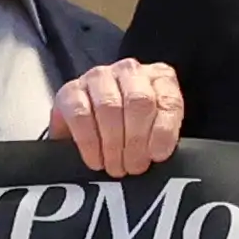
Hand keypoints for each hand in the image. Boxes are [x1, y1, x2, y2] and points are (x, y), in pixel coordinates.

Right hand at [47, 57, 183, 177]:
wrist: (90, 127)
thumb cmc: (130, 129)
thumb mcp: (154, 131)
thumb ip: (162, 137)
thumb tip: (157, 154)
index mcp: (159, 78)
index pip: (168, 101)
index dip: (163, 132)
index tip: (157, 156)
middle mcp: (129, 71)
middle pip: (138, 101)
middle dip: (137, 140)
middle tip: (133, 167)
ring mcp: (98, 77)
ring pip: (109, 106)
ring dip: (113, 144)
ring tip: (115, 166)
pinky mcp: (70, 90)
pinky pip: (80, 115)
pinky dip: (89, 142)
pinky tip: (95, 159)